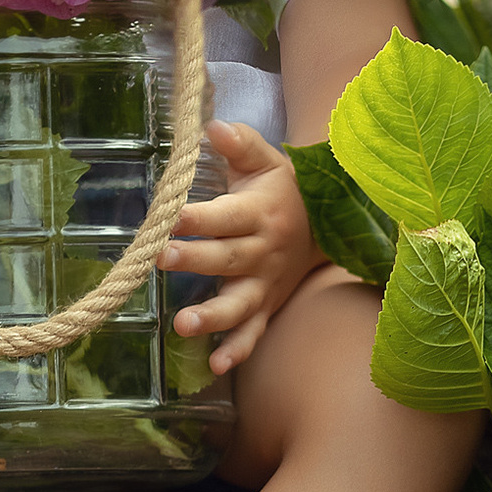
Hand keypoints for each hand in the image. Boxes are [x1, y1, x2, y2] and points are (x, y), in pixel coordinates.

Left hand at [159, 122, 317, 376]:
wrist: (331, 226)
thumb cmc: (285, 189)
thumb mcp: (267, 160)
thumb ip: (240, 143)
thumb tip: (212, 126)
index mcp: (258, 213)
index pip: (225, 215)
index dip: (198, 216)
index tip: (169, 215)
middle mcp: (261, 251)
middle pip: (227, 258)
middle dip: (194, 260)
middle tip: (161, 258)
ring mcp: (265, 284)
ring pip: (239, 303)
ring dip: (213, 316)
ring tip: (183, 324)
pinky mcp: (267, 306)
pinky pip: (255, 332)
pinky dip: (238, 349)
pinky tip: (216, 365)